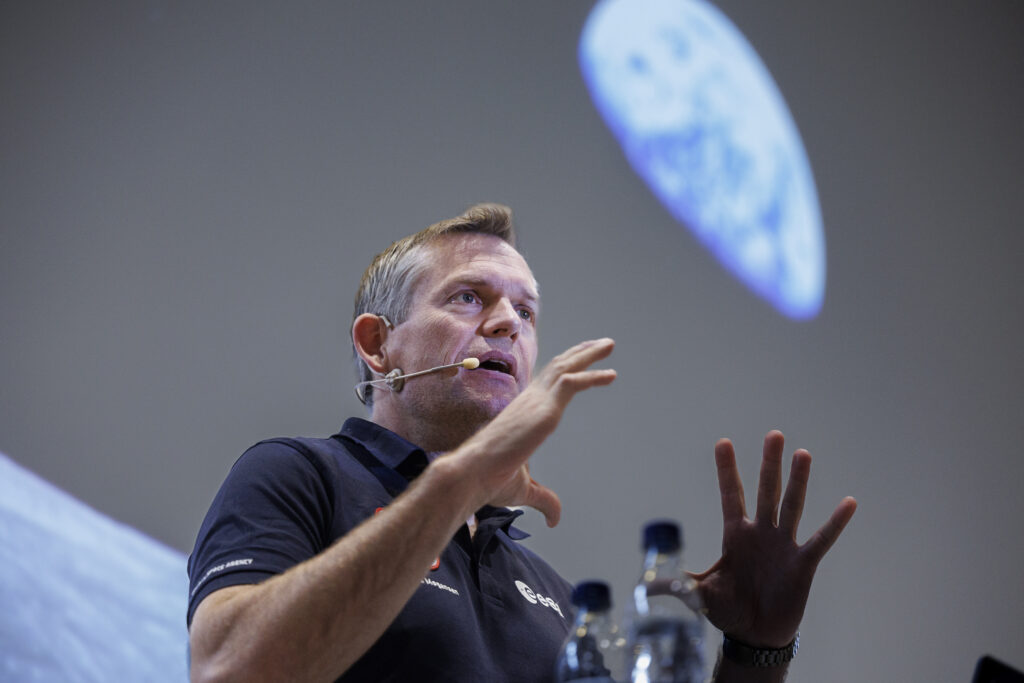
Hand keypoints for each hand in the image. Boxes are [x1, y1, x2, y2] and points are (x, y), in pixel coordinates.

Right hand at [452, 338, 616, 526]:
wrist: (471, 475)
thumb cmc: (488, 481)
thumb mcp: (524, 491)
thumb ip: (544, 499)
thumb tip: (556, 518)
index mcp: (523, 412)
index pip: (546, 382)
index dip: (564, 369)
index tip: (579, 361)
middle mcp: (528, 401)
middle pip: (558, 367)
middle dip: (580, 353)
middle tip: (600, 345)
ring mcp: (535, 402)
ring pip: (565, 367)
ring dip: (588, 354)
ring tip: (608, 345)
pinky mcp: (543, 409)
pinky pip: (572, 383)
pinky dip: (592, 376)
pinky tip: (610, 375)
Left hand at [692, 431, 856, 647]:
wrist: (755, 636)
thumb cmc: (728, 611)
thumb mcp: (700, 595)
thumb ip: (679, 585)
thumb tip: (648, 585)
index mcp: (734, 535)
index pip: (731, 495)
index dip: (727, 470)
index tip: (723, 442)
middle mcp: (759, 533)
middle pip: (765, 491)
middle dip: (768, 464)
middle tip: (773, 434)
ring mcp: (782, 545)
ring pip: (791, 506)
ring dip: (798, 481)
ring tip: (802, 454)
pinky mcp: (802, 564)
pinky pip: (821, 539)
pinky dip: (835, 522)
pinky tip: (849, 502)